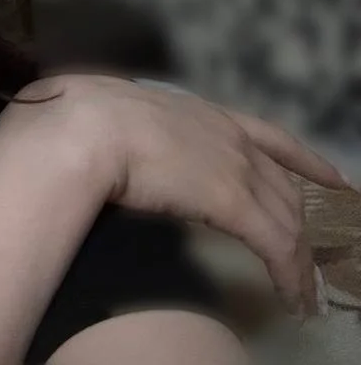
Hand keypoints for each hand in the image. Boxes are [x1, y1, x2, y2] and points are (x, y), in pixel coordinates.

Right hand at [0, 74, 351, 318]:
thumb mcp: (109, 114)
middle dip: (304, 218)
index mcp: (196, 111)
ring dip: (298, 258)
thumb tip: (106, 143)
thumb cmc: (76, 118)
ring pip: (286, 217)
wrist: (78, 128)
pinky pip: (277, 245)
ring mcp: (233, 166)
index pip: (266, 135)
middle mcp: (225, 135)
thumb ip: (124, 129)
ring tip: (302, 290)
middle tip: (316, 250)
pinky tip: (292, 296)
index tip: (332, 176)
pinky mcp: (234, 202)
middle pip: (282, 183)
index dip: (302, 158)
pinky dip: (290, 274)